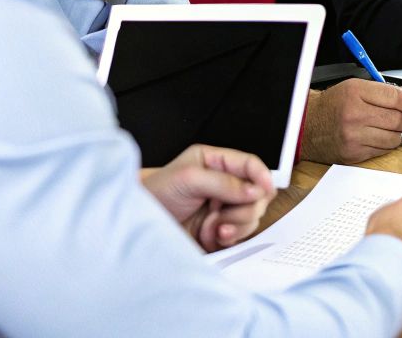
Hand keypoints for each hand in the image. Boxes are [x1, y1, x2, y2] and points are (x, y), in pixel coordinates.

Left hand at [140, 145, 274, 250]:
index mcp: (217, 163)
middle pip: (258, 195)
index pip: (251, 165)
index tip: (263, 191)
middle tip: (223, 215)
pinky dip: (230, 238)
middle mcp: (225, 185)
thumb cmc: (157, 194)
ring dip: (236, 225)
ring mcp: (224, 210)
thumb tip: (254, 190)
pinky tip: (213, 237)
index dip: (262, 177)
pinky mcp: (221, 231)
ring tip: (213, 227)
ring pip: (252, 217)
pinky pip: (241, 236)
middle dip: (245, 207)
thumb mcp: (188, 178)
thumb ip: (223, 182)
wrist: (138, 225)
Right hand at [299, 80, 401, 164]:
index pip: (394, 97)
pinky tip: (378, 137)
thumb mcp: (353, 87)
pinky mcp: (353, 154)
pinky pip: (382, 151)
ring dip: (398, 134)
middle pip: (397, 119)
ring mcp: (354, 137)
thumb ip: (380, 92)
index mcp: (355, 93)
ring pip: (394, 138)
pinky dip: (385, 145)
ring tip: (391, 128)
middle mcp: (354, 115)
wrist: (307, 126)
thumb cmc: (331, 106)